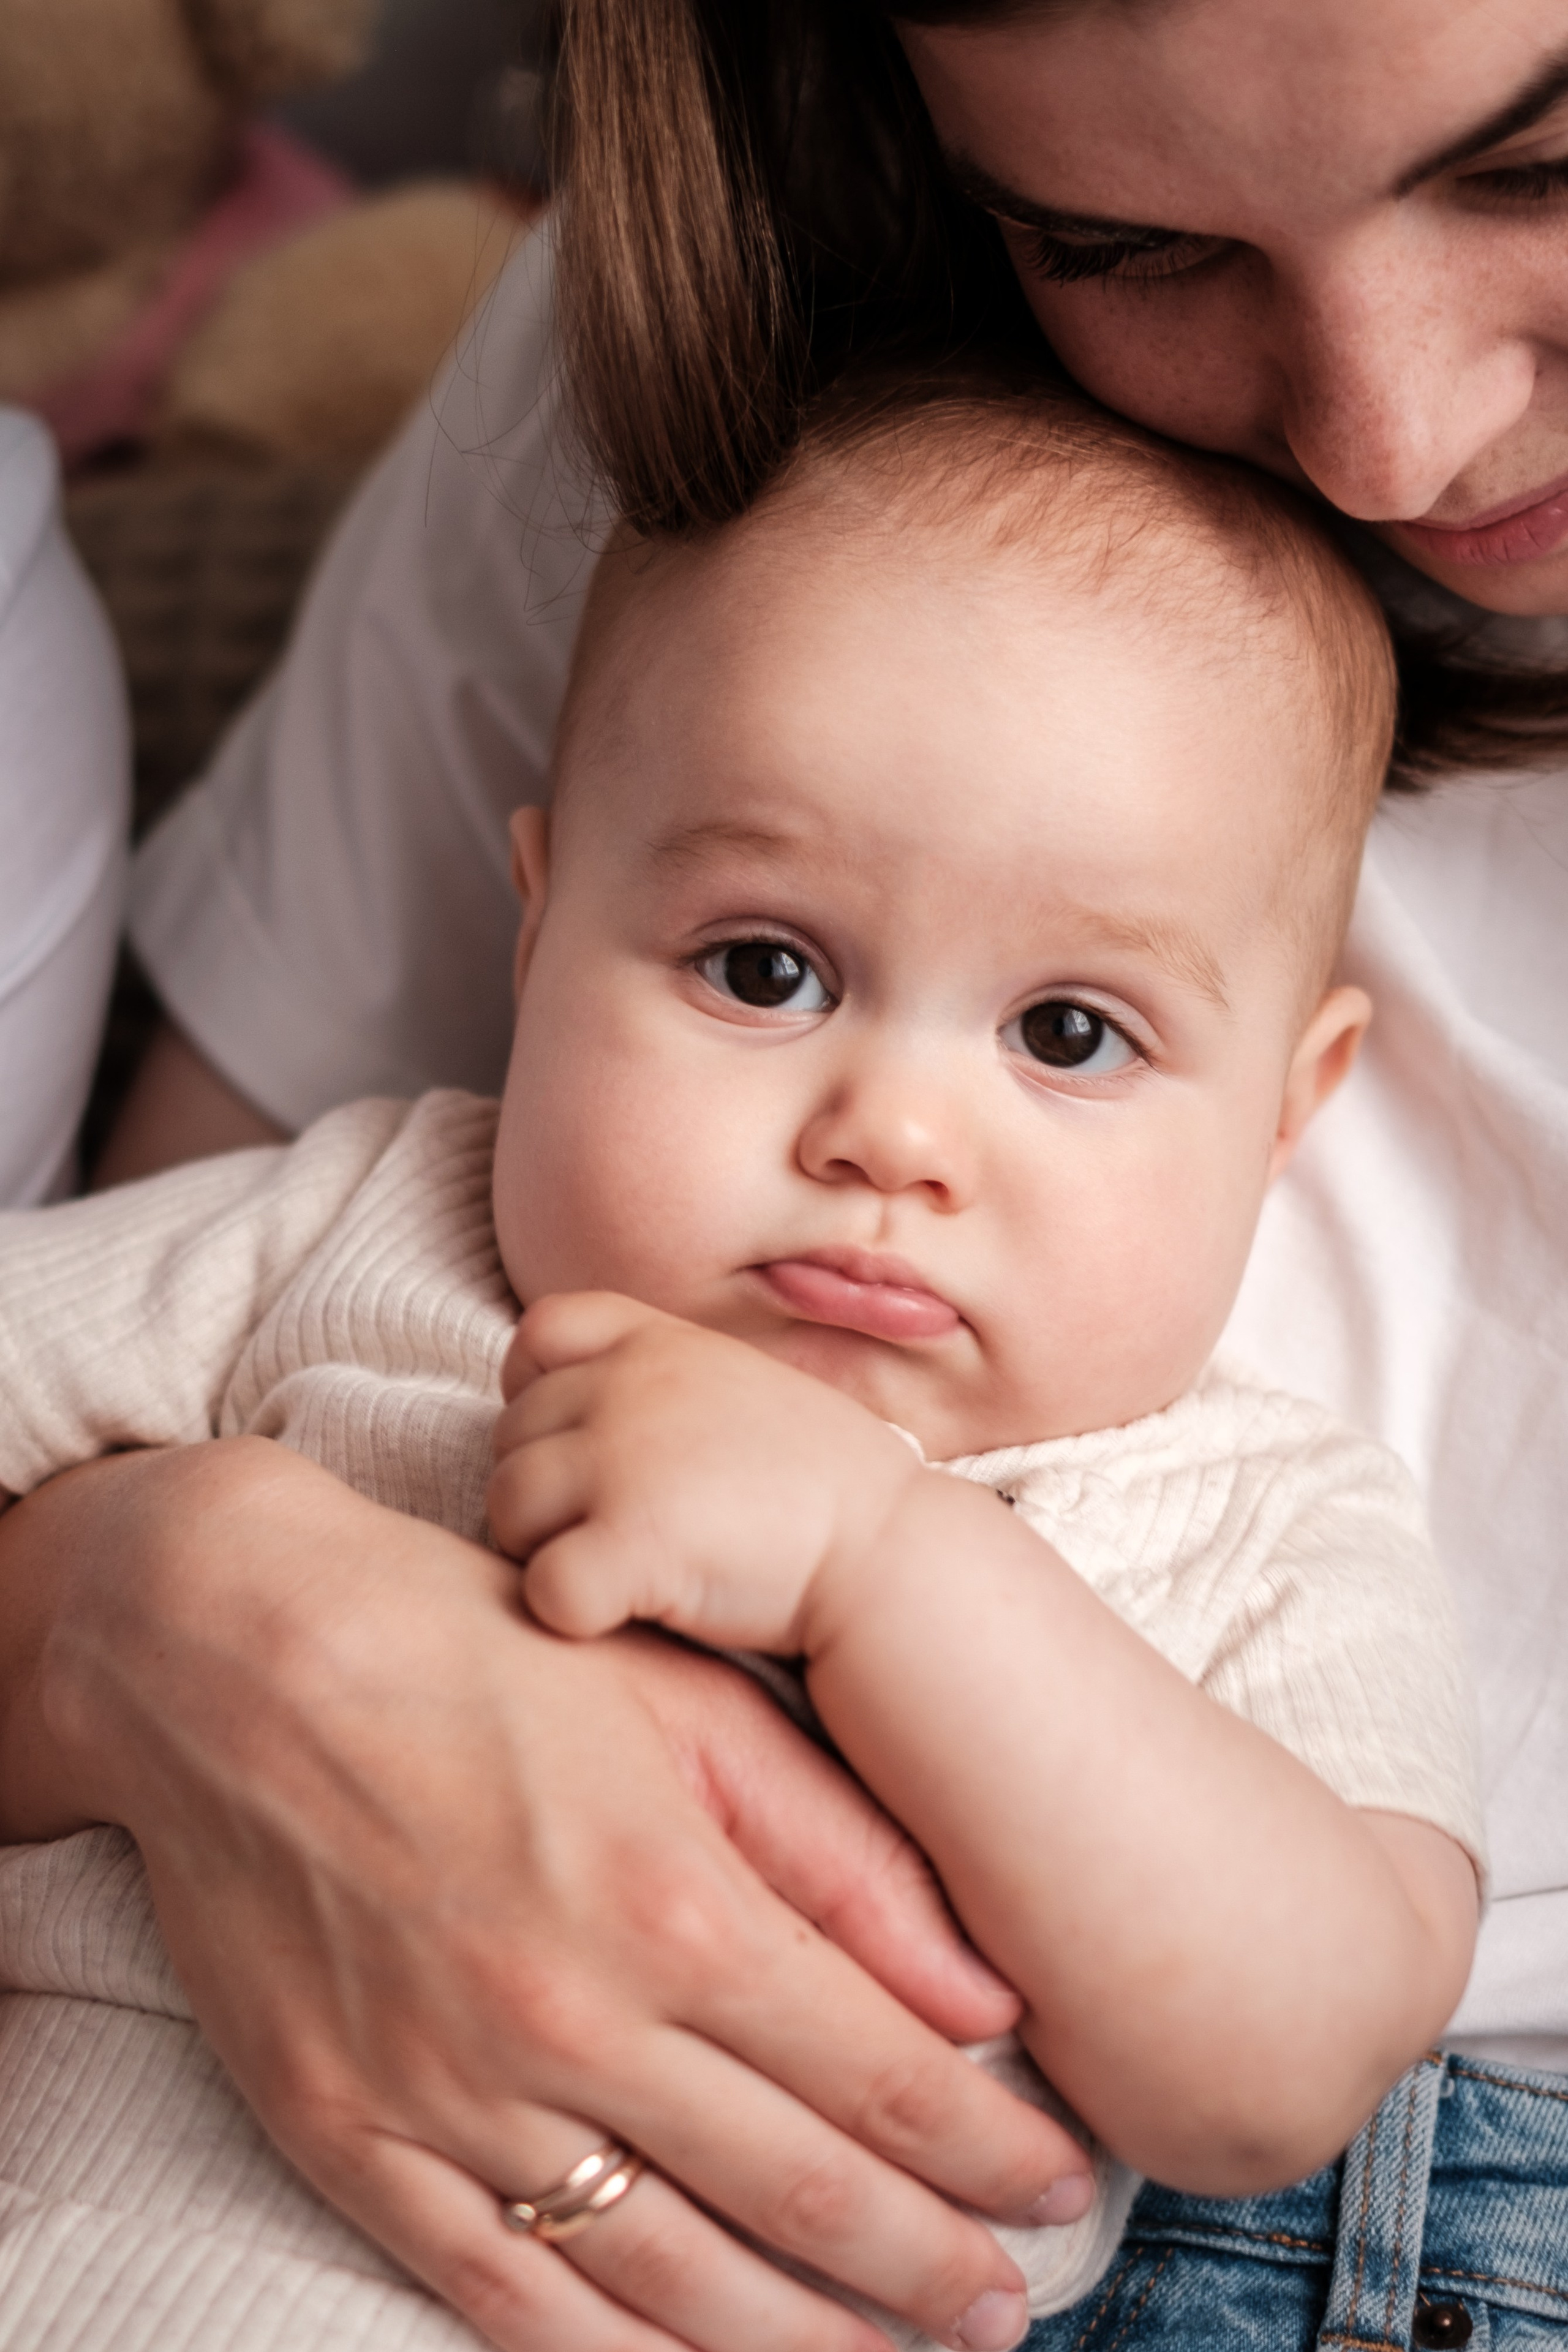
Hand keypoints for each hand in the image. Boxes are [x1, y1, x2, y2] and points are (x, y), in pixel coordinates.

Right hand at [0, 1439, 1090, 2351]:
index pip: (883, 2078)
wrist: (235, 1657)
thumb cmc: (483, 1654)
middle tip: (1003, 2315)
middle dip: (925, 2267)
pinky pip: (501, 2293)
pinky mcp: (348, 2139)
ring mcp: (454, 2099)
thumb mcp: (687, 1706)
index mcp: (675, 1905)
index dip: (987, 2153)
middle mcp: (575, 2025)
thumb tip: (984, 1993)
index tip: (1059, 2191)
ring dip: (795, 2342)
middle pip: (797, 2194)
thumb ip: (844, 1853)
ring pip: (664, 2279)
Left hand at [489, 1294, 922, 1650]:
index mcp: (660, 1345)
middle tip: (615, 1532)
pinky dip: (572, 1614)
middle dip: (545, 1493)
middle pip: (512, 1439)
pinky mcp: (629, 1545)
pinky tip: (627, 1614)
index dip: (534, 1392)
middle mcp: (631, 1389)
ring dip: (546, 1550)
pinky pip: (542, 1591)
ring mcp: (625, 1462)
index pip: (539, 1335)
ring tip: (622, 1570)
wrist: (890, 1554)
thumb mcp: (742, 1389)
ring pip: (507, 1510)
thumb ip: (664, 1384)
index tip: (577, 1444)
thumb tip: (583, 1413)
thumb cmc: (822, 1486)